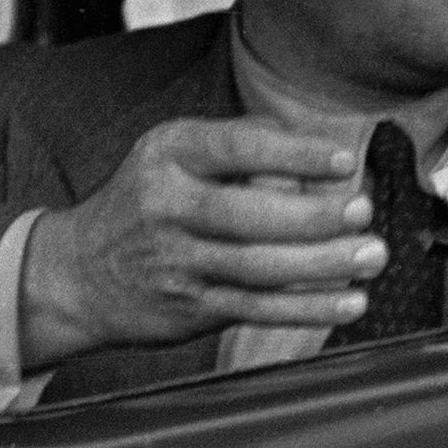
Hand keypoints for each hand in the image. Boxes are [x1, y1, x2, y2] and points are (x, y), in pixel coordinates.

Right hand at [22, 118, 388, 359]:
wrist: (76, 273)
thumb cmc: (147, 200)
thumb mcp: (173, 150)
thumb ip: (241, 139)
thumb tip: (316, 147)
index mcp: (169, 153)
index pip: (237, 147)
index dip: (293, 154)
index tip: (343, 161)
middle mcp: (168, 205)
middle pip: (248, 215)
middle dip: (314, 217)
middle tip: (363, 212)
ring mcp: (176, 261)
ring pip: (258, 268)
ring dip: (323, 266)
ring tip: (372, 257)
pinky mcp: (189, 308)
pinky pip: (258, 308)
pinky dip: (308, 308)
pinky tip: (348, 302)